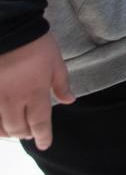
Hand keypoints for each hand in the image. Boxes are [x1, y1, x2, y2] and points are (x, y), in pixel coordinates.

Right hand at [0, 33, 74, 150]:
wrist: (10, 30)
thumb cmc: (36, 45)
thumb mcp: (56, 62)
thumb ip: (61, 84)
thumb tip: (70, 101)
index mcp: (35, 92)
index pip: (40, 123)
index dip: (43, 136)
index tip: (45, 144)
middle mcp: (14, 100)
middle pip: (19, 128)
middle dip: (27, 134)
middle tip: (31, 134)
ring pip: (0, 127)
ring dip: (10, 133)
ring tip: (16, 131)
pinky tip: (0, 125)